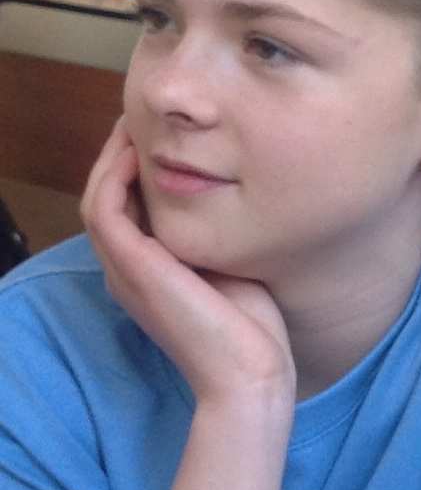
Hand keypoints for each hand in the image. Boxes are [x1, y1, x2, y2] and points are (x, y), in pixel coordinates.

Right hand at [82, 123, 293, 406]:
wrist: (251, 372)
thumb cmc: (254, 325)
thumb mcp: (231, 264)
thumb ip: (218, 233)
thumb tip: (235, 192)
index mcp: (146, 272)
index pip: (128, 209)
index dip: (138, 169)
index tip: (165, 135)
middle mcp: (126, 270)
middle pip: (108, 197)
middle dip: (122, 154)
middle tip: (143, 117)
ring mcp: (124, 270)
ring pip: (99, 198)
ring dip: (114, 157)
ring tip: (137, 123)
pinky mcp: (131, 268)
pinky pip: (105, 210)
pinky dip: (116, 176)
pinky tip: (140, 151)